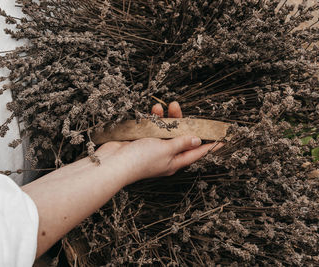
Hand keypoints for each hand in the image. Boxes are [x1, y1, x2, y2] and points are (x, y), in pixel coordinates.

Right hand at [96, 101, 222, 184]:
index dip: (210, 146)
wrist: (113, 162)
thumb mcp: (166, 150)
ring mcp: (152, 147)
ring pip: (166, 130)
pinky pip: (152, 127)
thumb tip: (197, 140)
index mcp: (174, 162)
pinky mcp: (141, 140)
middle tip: (185, 109)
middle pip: (181, 137)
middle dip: (184, 123)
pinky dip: (154, 119)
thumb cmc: (140, 160)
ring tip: (169, 106)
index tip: (223, 140)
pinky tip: (154, 111)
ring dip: (168, 118)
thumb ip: (181, 142)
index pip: (196, 153)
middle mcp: (165, 155)